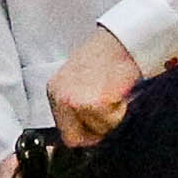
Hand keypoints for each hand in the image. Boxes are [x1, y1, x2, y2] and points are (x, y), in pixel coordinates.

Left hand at [45, 26, 141, 148]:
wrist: (122, 40)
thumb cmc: (107, 56)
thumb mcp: (80, 80)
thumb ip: (77, 105)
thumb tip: (85, 130)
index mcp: (55, 91)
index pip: (64, 131)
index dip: (84, 132)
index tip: (96, 126)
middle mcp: (61, 97)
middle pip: (74, 138)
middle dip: (95, 132)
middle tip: (109, 114)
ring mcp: (76, 101)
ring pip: (97, 132)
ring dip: (111, 120)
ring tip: (116, 96)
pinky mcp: (95, 104)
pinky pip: (111, 124)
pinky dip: (121, 113)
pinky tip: (121, 94)